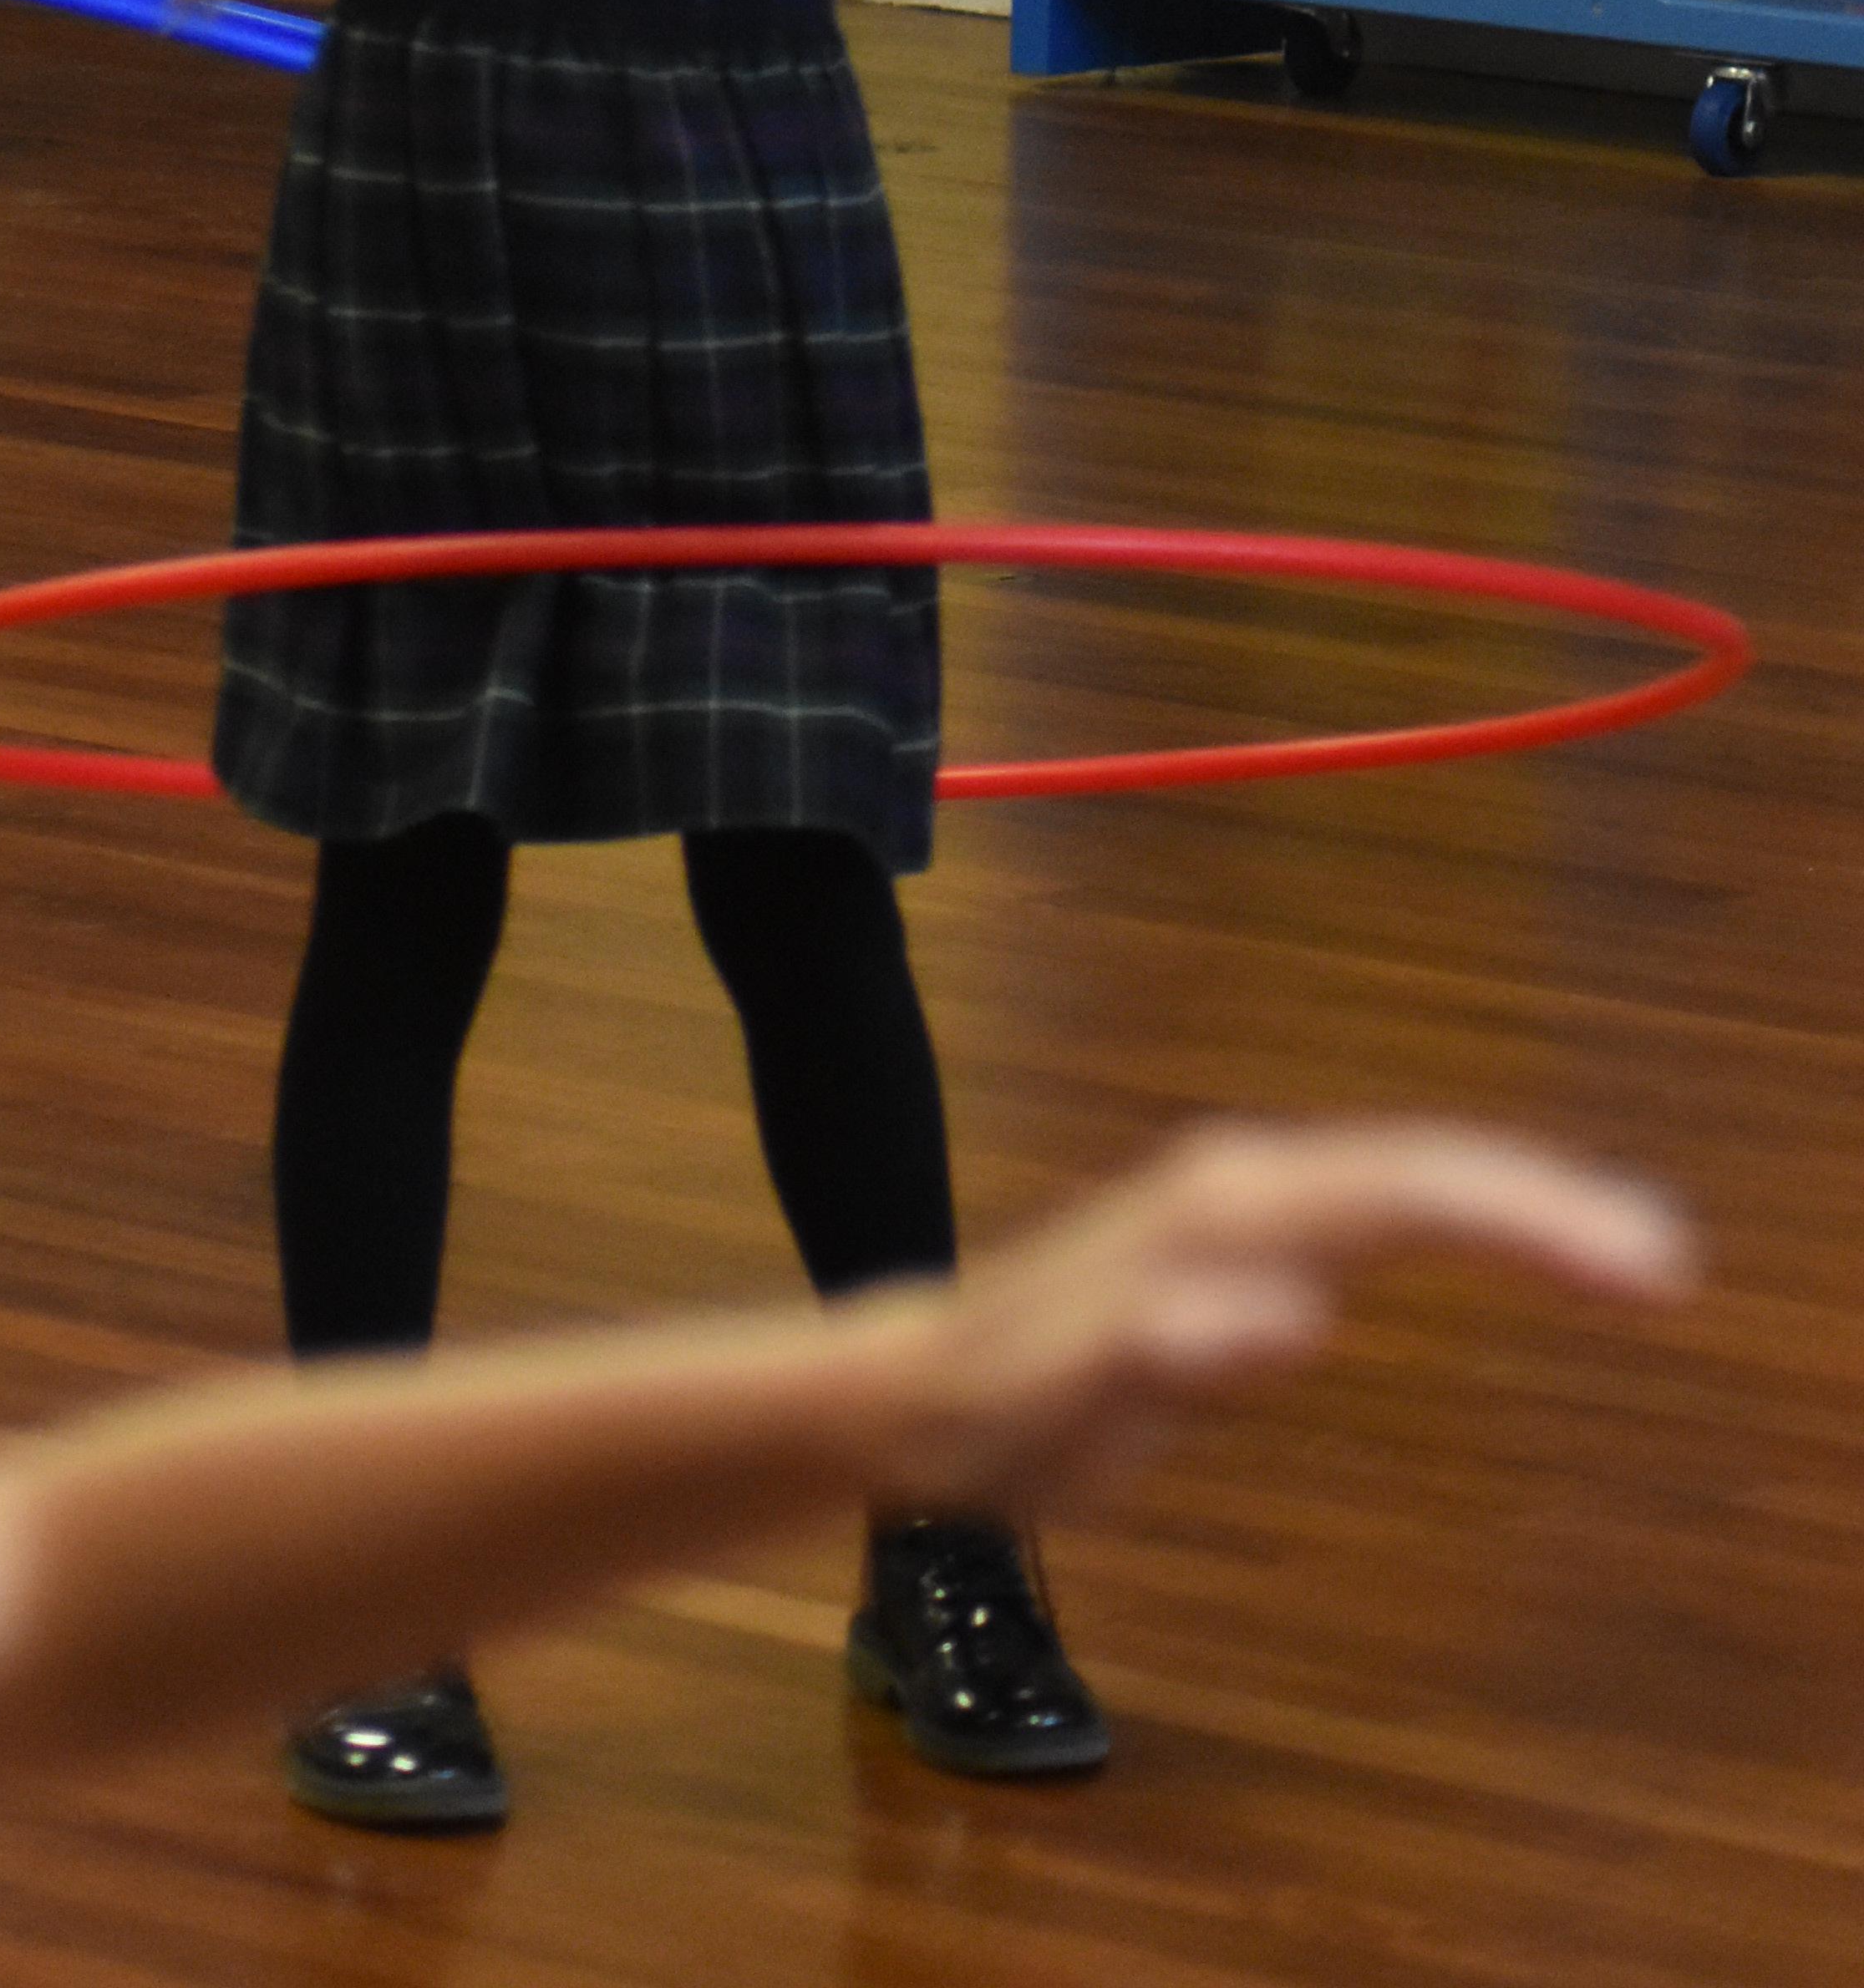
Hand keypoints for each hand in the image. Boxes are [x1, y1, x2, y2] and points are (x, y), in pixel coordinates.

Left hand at [902, 1117, 1691, 1523]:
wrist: (917, 1390)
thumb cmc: (1000, 1409)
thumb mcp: (1073, 1406)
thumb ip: (1163, 1355)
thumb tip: (1283, 1315)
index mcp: (1220, 1212)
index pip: (1399, 1190)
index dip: (1518, 1216)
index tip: (1622, 1262)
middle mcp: (1240, 1182)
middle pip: (1421, 1170)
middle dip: (1544, 1204)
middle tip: (1663, 1262)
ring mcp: (1242, 1200)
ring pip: (1406, 1179)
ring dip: (1516, 1204)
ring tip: (1626, 1250)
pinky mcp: (1243, 1231)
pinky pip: (1377, 1209)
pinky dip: (1459, 1218)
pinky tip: (1513, 1240)